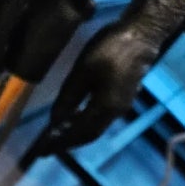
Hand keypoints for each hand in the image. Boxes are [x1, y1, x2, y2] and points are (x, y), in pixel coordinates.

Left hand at [32, 0, 184, 154]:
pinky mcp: (122, 99)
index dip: (60, 143)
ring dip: (76, 133)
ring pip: (95, 128)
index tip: (43, 150)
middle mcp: (114, 113)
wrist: (141, 34)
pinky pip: (100, 119)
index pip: (78, 133)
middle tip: (47, 147)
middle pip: (88, 135)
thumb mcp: (82, 72)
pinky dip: (85, 123)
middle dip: (67, 142)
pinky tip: (74, 118)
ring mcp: (120, 107)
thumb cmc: (110, 49)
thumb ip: (68, 98)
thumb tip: (55, 120)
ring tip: (58, 135)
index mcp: (104, 108)